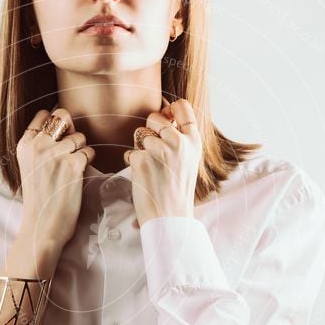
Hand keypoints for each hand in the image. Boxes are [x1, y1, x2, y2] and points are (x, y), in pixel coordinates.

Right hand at [15, 107, 95, 248]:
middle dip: (70, 130)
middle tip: (70, 150)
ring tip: (71, 170)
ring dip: (80, 150)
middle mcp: (37, 146)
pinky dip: (88, 162)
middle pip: (62, 116)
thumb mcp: (29, 167)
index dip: (56, 124)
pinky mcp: (72, 165)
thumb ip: (40, 146)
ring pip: (79, 136)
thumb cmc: (39, 199)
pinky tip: (78, 176)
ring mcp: (55, 154)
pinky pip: (88, 152)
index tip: (59, 140)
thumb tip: (64, 124)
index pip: (44, 114)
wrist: (41, 227)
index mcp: (24, 145)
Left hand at [124, 98, 201, 227]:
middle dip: (149, 131)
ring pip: (140, 134)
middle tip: (155, 154)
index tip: (166, 116)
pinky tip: (143, 177)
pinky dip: (132, 163)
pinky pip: (130, 152)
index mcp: (194, 141)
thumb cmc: (177, 190)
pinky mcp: (142, 160)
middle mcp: (179, 143)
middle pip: (155, 118)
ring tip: (152, 168)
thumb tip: (166, 113)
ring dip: (140, 148)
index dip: (170, 108)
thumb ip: (180, 137)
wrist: (170, 217)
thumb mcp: (188, 159)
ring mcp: (160, 150)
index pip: (182, 106)